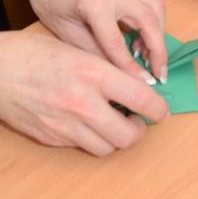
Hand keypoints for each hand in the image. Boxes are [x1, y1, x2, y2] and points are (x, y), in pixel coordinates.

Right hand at [0, 32, 167, 155]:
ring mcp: (65, 125)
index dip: (158, 109)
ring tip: (113, 122)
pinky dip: (92, 139)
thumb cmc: (36, 53)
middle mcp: (82, 102)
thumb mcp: (79, 51)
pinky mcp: (51, 138)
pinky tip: (88, 123)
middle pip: (128, 135)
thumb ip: (106, 70)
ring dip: (115, 138)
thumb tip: (134, 85)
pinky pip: (82, 147)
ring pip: (107, 147)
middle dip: (138, 130)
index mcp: (94, 73)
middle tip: (137, 119)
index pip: (141, 99)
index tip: (161, 110)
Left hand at [12, 0, 166, 81]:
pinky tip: (143, 42)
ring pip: (156, 10)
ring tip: (150, 59)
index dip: (130, 66)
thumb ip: (94, 53)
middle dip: (158, 50)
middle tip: (160, 75)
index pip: (117, 41)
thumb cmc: (52, 3)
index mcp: (94, 2)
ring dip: (158, 36)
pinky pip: (150, 5)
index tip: (144, 84)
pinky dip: (153, 25)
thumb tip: (119, 76)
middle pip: (148, 21)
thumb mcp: (67, 34)